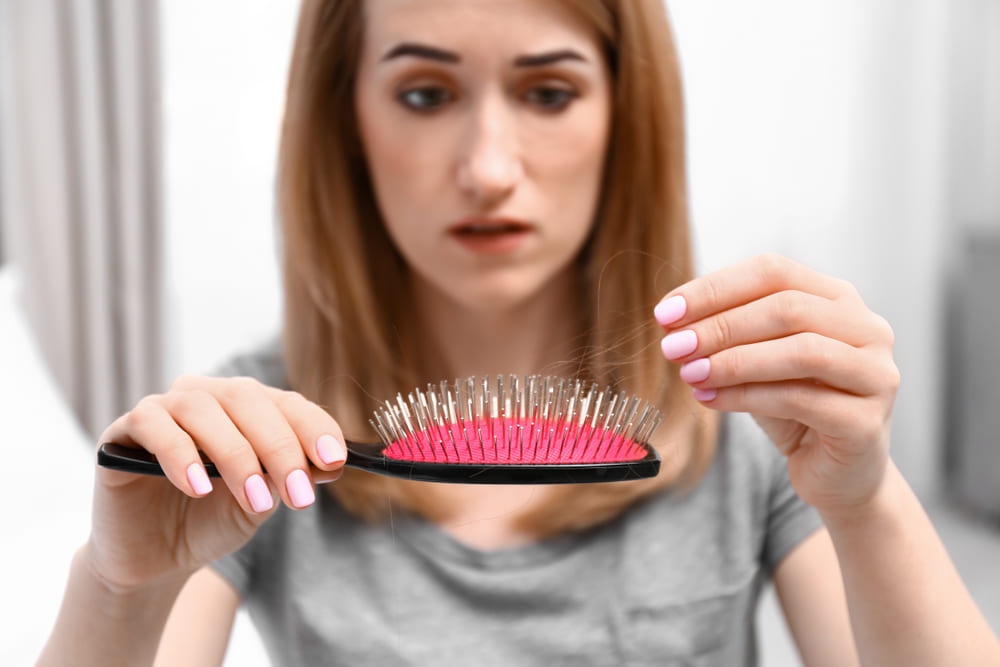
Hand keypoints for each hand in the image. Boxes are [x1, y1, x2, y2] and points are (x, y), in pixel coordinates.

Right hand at [87, 375, 346, 590]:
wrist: (155, 556)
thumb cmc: (213, 519)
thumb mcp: (262, 501)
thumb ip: (291, 477)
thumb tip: (332, 462)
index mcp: (248, 405)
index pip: (288, 402)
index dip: (314, 428)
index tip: (336, 461)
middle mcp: (208, 395)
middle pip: (248, 399)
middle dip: (280, 447)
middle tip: (300, 496)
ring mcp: (164, 407)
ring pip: (204, 410)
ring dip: (236, 456)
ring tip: (255, 501)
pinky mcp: (124, 430)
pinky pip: (155, 427)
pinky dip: (180, 456)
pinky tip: (198, 488)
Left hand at [654, 254, 899, 513]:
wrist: (837, 474)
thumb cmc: (794, 409)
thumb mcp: (756, 361)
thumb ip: (725, 335)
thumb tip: (670, 319)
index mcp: (838, 299)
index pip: (773, 272)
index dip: (715, 288)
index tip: (665, 311)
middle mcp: (867, 329)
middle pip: (786, 308)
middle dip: (720, 325)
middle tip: (672, 345)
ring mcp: (875, 374)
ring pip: (800, 352)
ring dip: (733, 361)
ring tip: (688, 373)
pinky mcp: (866, 421)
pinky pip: (799, 400)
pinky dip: (745, 397)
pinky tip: (708, 400)